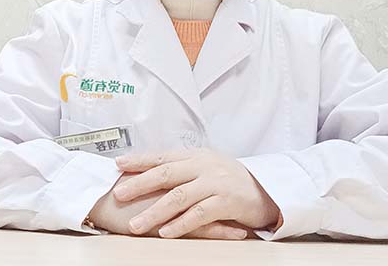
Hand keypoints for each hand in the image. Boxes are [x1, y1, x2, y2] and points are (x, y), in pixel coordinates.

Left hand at [112, 149, 280, 237]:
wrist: (268, 189)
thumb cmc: (233, 180)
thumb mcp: (208, 167)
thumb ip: (184, 168)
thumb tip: (152, 171)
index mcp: (197, 155)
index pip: (162, 156)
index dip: (139, 160)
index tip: (118, 164)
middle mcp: (204, 166)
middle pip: (166, 174)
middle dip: (140, 184)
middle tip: (119, 194)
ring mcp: (216, 183)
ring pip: (179, 197)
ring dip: (155, 212)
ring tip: (137, 225)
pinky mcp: (227, 202)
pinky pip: (199, 214)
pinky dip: (181, 224)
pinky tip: (166, 233)